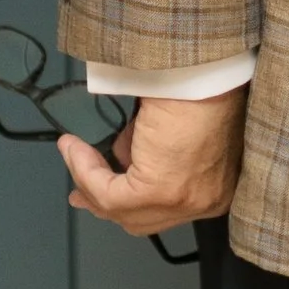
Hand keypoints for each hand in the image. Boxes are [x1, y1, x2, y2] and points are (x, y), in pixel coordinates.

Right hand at [60, 89, 245, 238]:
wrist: (200, 69)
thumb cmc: (194, 84)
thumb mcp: (167, 131)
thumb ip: (148, 154)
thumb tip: (124, 158)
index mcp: (215, 187)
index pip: (163, 212)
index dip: (126, 204)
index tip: (96, 193)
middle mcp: (205, 201)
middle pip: (142, 220)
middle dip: (104, 205)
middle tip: (79, 194)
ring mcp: (183, 201)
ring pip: (120, 209)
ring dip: (89, 179)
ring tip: (73, 150)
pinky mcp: (159, 191)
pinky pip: (109, 194)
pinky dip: (86, 171)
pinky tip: (75, 147)